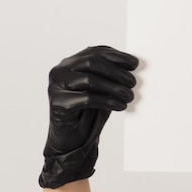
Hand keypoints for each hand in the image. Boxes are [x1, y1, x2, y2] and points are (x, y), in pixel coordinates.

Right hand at [39, 46, 138, 188]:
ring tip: (129, 96)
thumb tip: (133, 68)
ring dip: (114, 88)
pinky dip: (107, 101)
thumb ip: (111, 76)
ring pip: (89, 80)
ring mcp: (56, 87)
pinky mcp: (58, 103)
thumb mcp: (102, 89)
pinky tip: (120, 106)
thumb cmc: (89, 111)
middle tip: (133, 83)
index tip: (135, 64)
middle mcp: (60, 71)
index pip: (95, 52)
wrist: (73, 139)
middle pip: (91, 63)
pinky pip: (87, 99)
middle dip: (116, 72)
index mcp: (70, 63)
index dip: (116, 56)